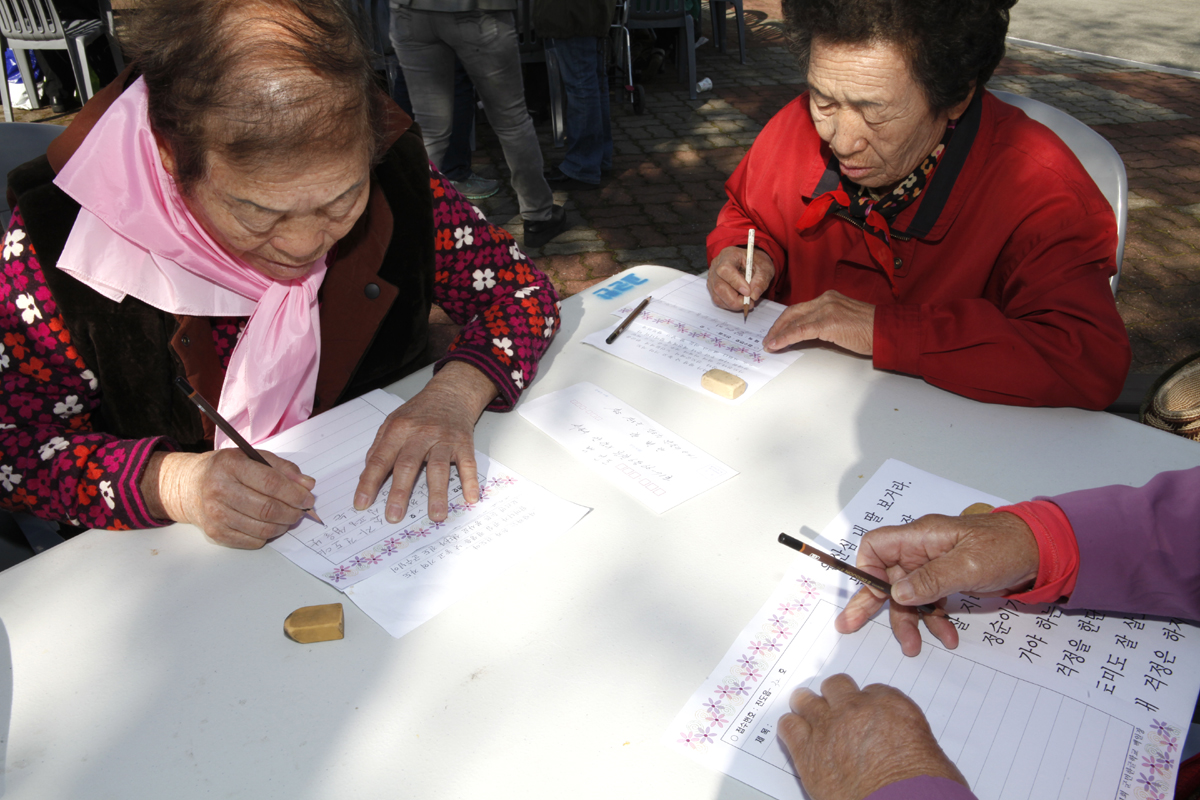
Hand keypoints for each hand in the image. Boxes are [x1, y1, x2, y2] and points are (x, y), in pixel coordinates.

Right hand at [143, 449, 315, 548]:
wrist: (190, 486)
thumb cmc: (226, 469)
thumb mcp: (253, 457)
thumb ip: (282, 468)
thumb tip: (307, 484)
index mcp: (230, 465)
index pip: (271, 483)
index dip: (295, 493)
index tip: (309, 498)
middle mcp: (219, 490)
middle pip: (268, 509)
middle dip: (293, 512)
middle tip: (302, 510)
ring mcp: (216, 514)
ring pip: (263, 528)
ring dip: (284, 525)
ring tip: (289, 517)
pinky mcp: (216, 533)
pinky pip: (253, 541)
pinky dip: (268, 535)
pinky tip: (270, 524)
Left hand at [353, 361, 497, 522]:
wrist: (451, 392)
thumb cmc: (419, 412)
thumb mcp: (393, 422)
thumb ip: (380, 446)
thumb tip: (368, 474)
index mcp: (398, 430)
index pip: (380, 459)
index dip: (369, 482)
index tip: (362, 504)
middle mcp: (420, 434)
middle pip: (408, 465)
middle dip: (400, 492)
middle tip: (393, 515)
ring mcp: (444, 439)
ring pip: (438, 467)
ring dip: (437, 493)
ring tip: (435, 515)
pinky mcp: (464, 443)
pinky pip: (468, 464)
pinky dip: (470, 481)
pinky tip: (470, 497)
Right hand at [707, 244, 774, 311]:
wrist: (750, 262)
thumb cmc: (755, 262)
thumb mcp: (765, 267)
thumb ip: (761, 280)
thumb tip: (754, 295)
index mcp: (729, 255)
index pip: (725, 269)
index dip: (735, 282)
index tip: (748, 292)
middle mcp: (716, 266)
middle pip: (719, 286)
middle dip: (735, 299)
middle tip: (749, 302)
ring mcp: (712, 277)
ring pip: (717, 296)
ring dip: (732, 304)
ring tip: (746, 302)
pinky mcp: (712, 287)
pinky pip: (717, 300)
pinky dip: (729, 304)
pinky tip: (739, 301)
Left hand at [764, 291, 874, 355]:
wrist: (886, 330)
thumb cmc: (870, 330)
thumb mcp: (844, 321)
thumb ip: (826, 323)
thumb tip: (810, 335)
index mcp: (829, 298)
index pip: (800, 308)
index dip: (785, 321)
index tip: (776, 331)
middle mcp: (825, 300)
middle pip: (792, 312)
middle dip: (777, 326)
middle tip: (768, 338)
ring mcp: (826, 309)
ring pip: (794, 321)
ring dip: (778, 334)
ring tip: (769, 345)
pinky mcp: (827, 323)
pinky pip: (800, 331)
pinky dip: (785, 338)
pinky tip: (777, 345)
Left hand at [779, 674, 966, 799]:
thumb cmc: (924, 788)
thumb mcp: (931, 755)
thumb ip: (909, 739)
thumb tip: (905, 749)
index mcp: (891, 705)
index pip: (871, 691)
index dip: (866, 705)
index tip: (864, 716)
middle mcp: (856, 709)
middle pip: (836, 687)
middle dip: (835, 698)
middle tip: (835, 712)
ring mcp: (828, 727)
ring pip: (806, 699)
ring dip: (807, 706)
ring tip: (806, 715)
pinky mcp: (807, 751)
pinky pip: (788, 727)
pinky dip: (791, 729)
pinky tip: (795, 736)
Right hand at [835, 513, 1039, 654]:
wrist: (1042, 550)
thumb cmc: (1006, 547)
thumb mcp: (969, 565)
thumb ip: (931, 579)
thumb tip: (896, 594)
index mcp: (921, 537)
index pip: (877, 546)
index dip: (867, 569)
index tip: (872, 596)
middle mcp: (922, 550)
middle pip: (887, 576)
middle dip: (873, 604)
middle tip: (850, 626)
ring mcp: (934, 565)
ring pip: (909, 595)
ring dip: (911, 621)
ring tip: (914, 647)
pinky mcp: (948, 579)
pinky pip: (930, 601)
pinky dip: (935, 620)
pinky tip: (947, 636)